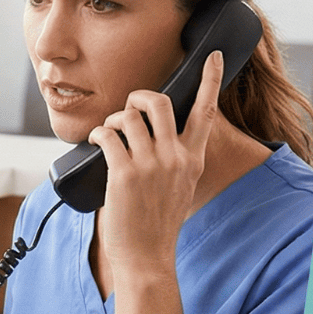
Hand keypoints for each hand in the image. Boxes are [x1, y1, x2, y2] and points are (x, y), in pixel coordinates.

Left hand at [88, 51, 222, 275]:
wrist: (147, 257)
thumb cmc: (159, 224)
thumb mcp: (181, 187)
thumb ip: (176, 159)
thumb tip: (151, 133)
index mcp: (193, 159)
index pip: (207, 111)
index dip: (212, 80)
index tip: (215, 56)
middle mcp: (176, 157)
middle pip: (160, 102)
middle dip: (139, 97)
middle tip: (129, 108)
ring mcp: (151, 165)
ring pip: (128, 117)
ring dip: (113, 120)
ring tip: (109, 135)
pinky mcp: (125, 173)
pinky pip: (108, 135)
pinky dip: (98, 134)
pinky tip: (96, 143)